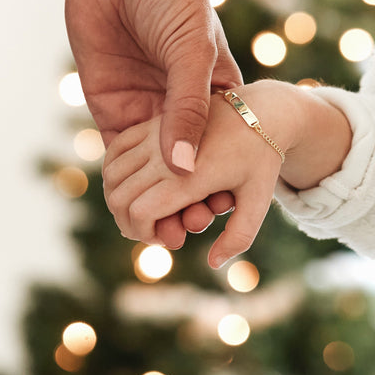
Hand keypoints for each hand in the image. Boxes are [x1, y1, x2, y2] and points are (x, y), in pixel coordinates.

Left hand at [43, 0, 241, 244]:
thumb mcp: (190, 50)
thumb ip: (187, 109)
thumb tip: (184, 169)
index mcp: (213, 92)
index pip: (224, 146)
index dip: (225, 178)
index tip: (223, 209)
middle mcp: (181, 105)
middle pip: (189, 163)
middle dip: (191, 198)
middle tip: (191, 230)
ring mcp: (147, 107)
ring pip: (155, 166)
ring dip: (161, 199)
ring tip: (166, 231)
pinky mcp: (113, 106)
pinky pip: (121, 152)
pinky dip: (127, 182)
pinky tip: (134, 207)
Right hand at [103, 86, 292, 267]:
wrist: (260, 110)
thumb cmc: (262, 159)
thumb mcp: (258, 200)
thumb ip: (238, 237)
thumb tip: (212, 264)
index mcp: (192, 176)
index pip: (140, 212)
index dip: (143, 233)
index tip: (163, 238)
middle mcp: (167, 154)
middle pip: (119, 198)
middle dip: (128, 223)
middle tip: (148, 231)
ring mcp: (157, 134)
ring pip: (112, 175)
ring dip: (118, 199)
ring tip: (138, 211)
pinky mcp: (152, 122)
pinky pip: (116, 150)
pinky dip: (115, 172)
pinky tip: (131, 185)